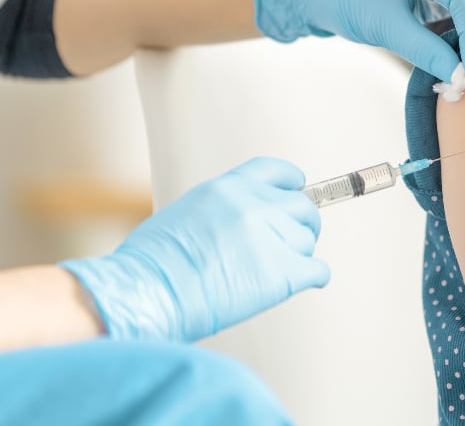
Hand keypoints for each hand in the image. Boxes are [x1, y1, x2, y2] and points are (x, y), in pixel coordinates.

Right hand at [60, 157, 328, 343]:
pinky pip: (318, 271)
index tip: (298, 190)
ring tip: (278, 273)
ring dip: (299, 256)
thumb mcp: (184, 214)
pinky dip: (315, 278)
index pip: (275, 171)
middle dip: (303, 225)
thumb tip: (238, 225)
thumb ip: (220, 211)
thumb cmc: (150, 265)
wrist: (146, 293)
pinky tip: (307, 283)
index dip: (292, 183)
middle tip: (295, 244)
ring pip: (306, 241)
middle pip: (301, 207)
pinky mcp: (281, 272)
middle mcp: (253, 205)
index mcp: (226, 188)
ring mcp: (270, 237)